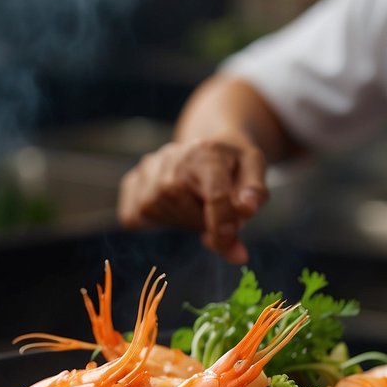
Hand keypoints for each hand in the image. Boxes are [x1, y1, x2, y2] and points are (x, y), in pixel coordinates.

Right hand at [117, 138, 268, 264]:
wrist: (204, 145)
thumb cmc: (232, 162)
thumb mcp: (254, 168)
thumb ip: (255, 192)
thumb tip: (247, 210)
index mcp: (207, 154)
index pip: (215, 196)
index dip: (222, 223)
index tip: (229, 241)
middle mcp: (172, 159)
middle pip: (190, 215)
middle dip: (208, 223)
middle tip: (215, 208)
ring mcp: (147, 171)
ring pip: (164, 219)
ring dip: (184, 222)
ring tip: (193, 201)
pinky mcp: (131, 184)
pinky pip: (135, 219)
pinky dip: (154, 221)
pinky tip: (169, 204)